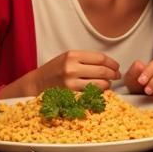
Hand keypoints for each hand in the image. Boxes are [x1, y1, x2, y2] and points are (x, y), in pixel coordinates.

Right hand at [4, 50, 120, 97]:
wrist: (36, 84)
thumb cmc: (54, 71)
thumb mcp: (67, 58)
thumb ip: (86, 59)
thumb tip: (108, 64)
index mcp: (72, 55)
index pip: (100, 58)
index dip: (112, 63)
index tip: (116, 66)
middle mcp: (71, 68)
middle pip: (103, 71)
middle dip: (114, 74)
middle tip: (116, 76)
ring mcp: (71, 83)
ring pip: (100, 84)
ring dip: (107, 84)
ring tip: (107, 84)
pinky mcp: (71, 96)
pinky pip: (92, 95)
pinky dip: (99, 93)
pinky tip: (98, 91)